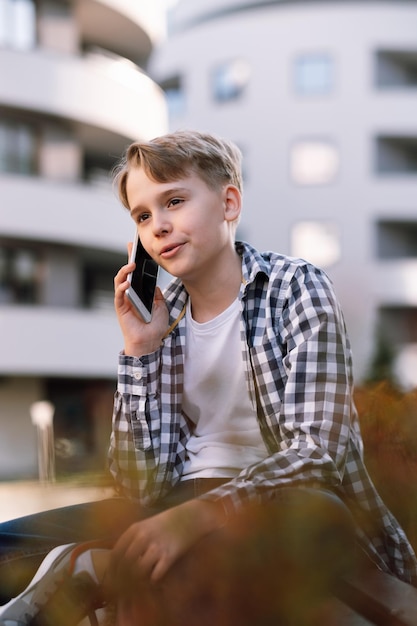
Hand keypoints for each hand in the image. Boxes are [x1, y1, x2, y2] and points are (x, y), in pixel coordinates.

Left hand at [109, 499, 225, 585]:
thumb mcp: (146, 526)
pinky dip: (153, 581)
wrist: (189, 517)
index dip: (112, 569)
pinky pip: (155, 575)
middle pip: (125, 564)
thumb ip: (132, 540)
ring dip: (137, 581)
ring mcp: (156, 546)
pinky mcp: (169, 556)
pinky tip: (154, 580)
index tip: (111, 580)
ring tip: (138, 587)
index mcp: (134, 529)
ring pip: (138, 571)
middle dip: (122, 579)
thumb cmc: (166, 523)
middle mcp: (142, 537)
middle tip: (123, 589)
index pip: (116, 553)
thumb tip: (119, 561)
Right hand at [114, 243, 168, 355]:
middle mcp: (130, 294)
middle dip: (128, 259)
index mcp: (139, 292)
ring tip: (131, 265)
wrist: (150, 341)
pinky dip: (121, 288)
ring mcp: (124, 300)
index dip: (135, 260)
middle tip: (131, 247)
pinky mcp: (121, 308)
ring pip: (120, 281)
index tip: (136, 247)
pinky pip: (119, 295)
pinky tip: (126, 282)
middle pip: (126, 273)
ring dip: (124, 272)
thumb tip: (153, 283)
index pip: (136, 273)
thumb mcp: (161, 305)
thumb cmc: (154, 326)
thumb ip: (156, 293)